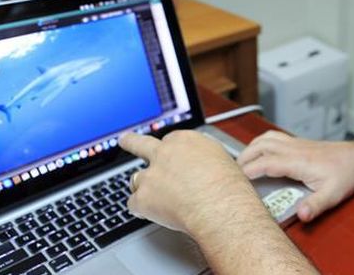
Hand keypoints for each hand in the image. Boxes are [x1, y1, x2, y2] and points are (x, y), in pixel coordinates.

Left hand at [119, 130, 257, 232]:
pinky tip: (155, 214)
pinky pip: (134, 204)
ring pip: (137, 180)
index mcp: (185, 141)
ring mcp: (151, 175)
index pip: (169, 142)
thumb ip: (202, 159)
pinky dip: (142, 210)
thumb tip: (201, 167)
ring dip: (144, 189)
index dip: (169, 153)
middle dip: (131, 142)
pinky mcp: (143, 198)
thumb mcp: (221, 160)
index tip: (168, 155)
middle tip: (125, 140)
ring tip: (156, 200)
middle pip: (140, 144)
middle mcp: (164, 153)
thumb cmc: (228, 188)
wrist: (220, 206)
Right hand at [237, 130, 353, 221]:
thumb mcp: (333, 195)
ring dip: (251, 148)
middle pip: (261, 146)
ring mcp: (296, 143)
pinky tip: (259, 152)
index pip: (267, 162)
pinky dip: (261, 143)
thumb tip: (300, 214)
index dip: (250, 170)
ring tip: (241, 163)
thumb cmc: (346, 174)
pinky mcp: (299, 143)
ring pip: (266, 138)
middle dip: (244, 158)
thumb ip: (316, 205)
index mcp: (299, 161)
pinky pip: (274, 137)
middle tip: (233, 173)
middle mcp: (295, 149)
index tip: (237, 179)